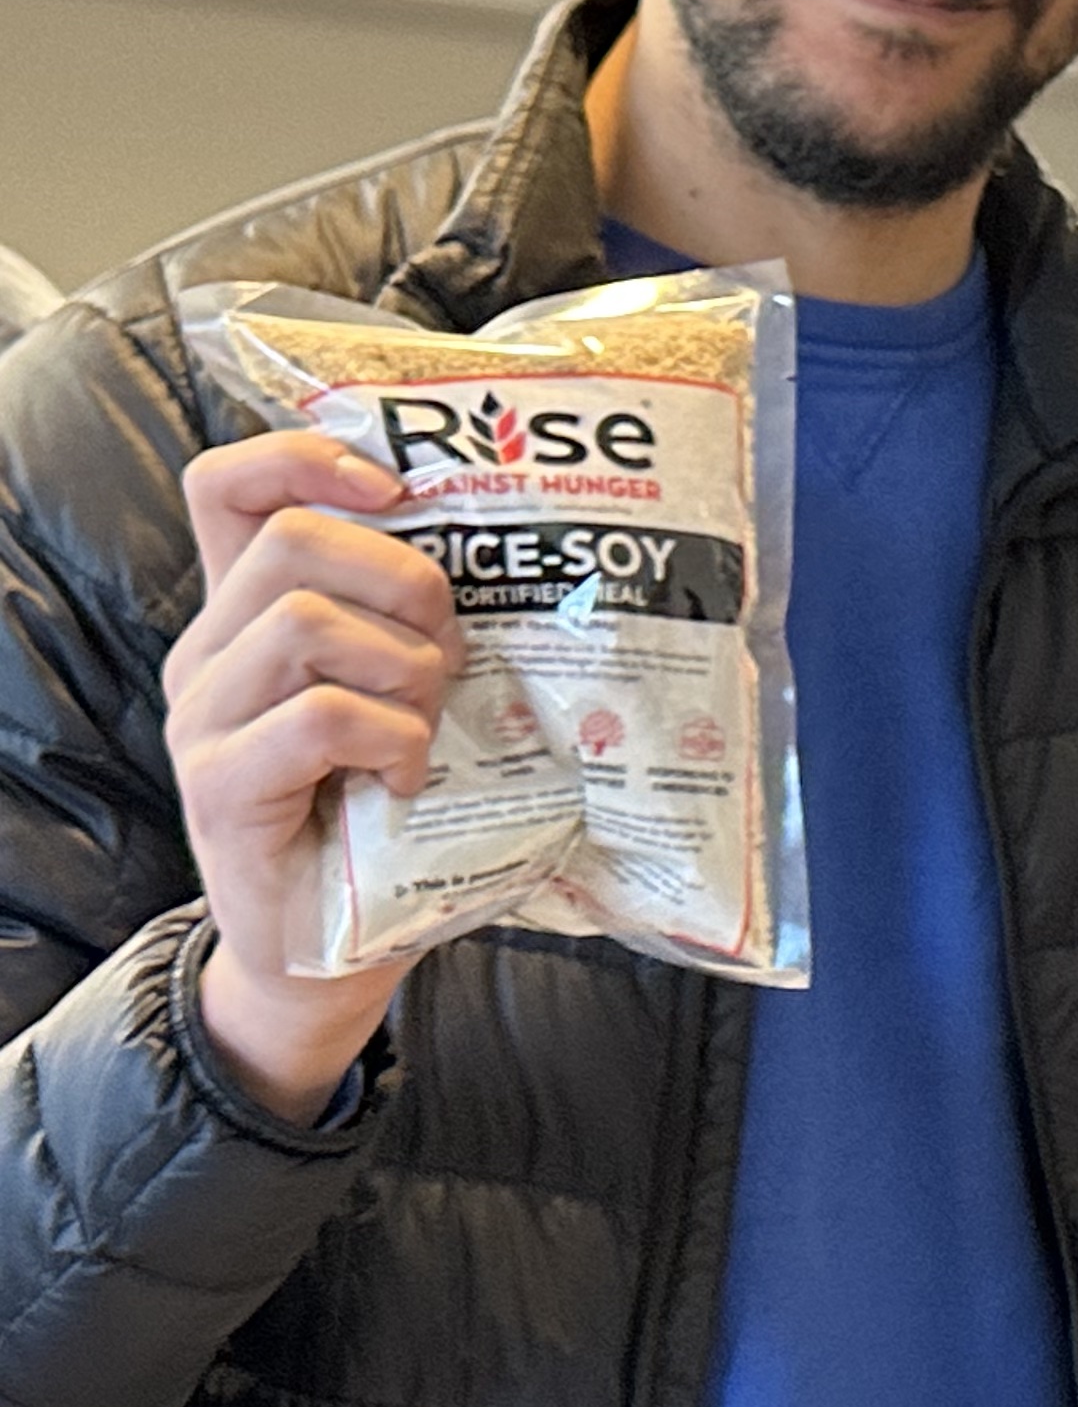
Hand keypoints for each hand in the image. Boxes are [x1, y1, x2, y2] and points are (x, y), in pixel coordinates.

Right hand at [159, 430, 459, 1122]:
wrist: (333, 946)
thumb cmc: (390, 810)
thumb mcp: (412, 697)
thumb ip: (427, 627)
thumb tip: (544, 554)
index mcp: (252, 616)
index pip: (232, 488)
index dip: (305, 459)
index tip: (397, 487)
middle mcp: (212, 653)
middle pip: (293, 542)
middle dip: (403, 581)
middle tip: (449, 653)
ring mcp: (204, 718)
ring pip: (304, 619)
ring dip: (403, 666)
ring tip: (428, 724)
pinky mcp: (218, 786)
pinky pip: (319, 717)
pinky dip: (390, 739)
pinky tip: (408, 777)